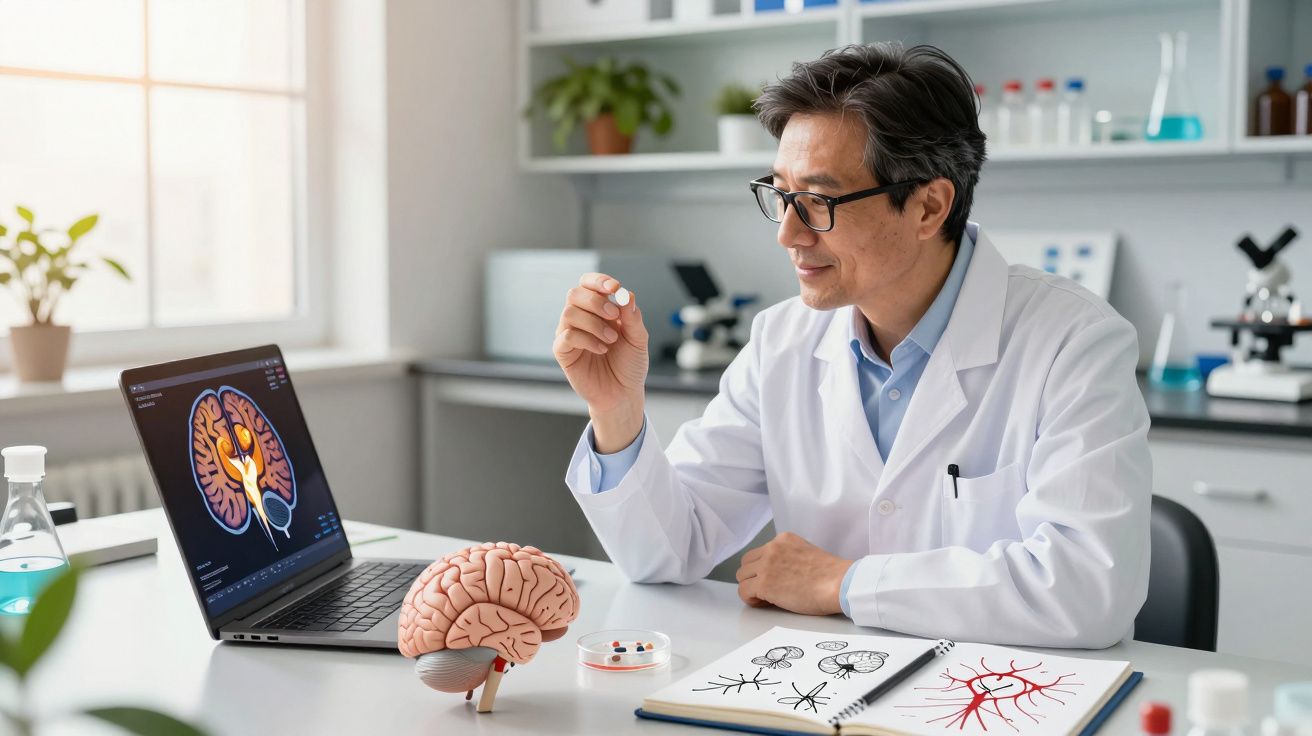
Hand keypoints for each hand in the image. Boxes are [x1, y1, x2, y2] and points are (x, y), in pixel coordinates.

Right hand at [553, 272, 648, 451]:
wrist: (623, 393)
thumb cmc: (629, 364)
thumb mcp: (638, 338)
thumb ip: (632, 317)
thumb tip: (626, 295)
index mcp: (598, 309)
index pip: (588, 283)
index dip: (598, 281)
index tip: (614, 288)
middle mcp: (580, 318)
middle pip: (575, 293)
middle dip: (596, 301)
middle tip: (614, 316)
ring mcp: (569, 334)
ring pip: (569, 313)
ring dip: (594, 323)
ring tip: (611, 340)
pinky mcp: (563, 352)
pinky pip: (566, 336)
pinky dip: (586, 340)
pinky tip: (601, 350)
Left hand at [735, 532, 853, 616]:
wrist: (839, 584)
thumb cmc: (831, 576)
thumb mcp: (806, 553)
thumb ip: (789, 557)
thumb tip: (779, 571)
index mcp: (784, 540)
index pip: (761, 552)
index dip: (764, 569)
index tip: (775, 580)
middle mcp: (772, 548)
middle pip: (747, 563)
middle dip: (754, 577)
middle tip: (768, 590)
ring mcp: (766, 565)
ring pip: (742, 577)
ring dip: (751, 588)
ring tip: (767, 598)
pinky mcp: (764, 584)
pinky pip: (743, 591)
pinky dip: (751, 599)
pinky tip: (765, 603)